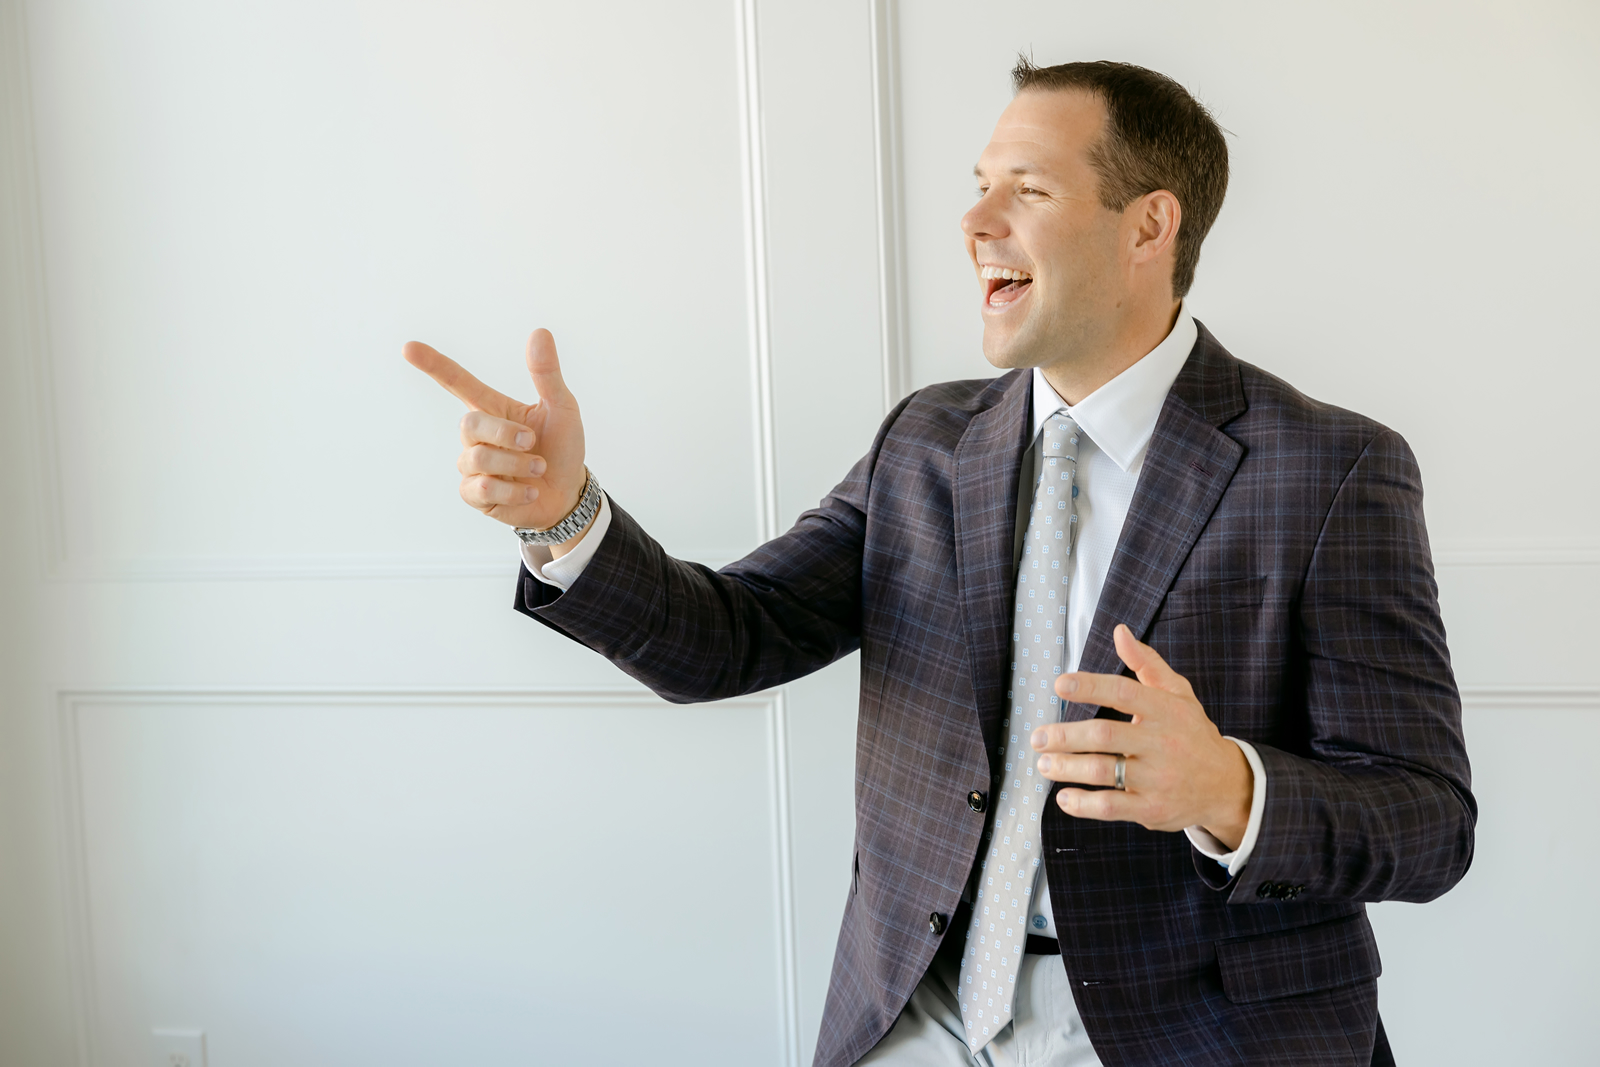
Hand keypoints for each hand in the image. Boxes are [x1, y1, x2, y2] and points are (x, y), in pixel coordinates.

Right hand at [404, 330, 587, 539]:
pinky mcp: (475, 494)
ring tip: (539, 467)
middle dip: (504, 434)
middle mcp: (477, 436)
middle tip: (532, 441)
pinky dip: (514, 491)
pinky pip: (483, 488)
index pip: (457, 383)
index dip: (434, 365)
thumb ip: (546, 374)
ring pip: (479, 459)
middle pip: (469, 424)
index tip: (408, 347)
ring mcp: (473, 466)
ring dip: (517, 464)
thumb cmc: (562, 448)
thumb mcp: (562, 408)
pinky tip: (530, 490)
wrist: (569, 493)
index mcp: (494, 409)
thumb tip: (540, 332)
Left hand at [1030, 624, 1251, 848]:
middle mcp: (1161, 743)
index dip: (1090, 687)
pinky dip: (1082, 804)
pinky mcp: (1153, 809)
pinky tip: (1064, 797)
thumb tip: (1119, 632)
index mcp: (1165, 710)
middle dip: (1065, 736)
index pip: (1123, 692)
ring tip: (1044, 763)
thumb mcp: (1178, 693)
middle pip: (1105, 736)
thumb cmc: (1192, 733)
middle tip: (1037, 737)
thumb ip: (1146, 663)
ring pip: (1103, 772)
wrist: (1227, 785)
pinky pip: (1111, 807)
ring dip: (1066, 767)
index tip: (1060, 684)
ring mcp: (1157, 778)